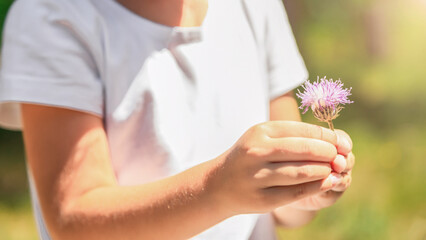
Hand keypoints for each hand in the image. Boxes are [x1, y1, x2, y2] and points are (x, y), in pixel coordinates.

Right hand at [208, 121, 343, 214]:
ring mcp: (258, 176)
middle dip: (329, 153)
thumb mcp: (263, 137)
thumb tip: (334, 142)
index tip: (341, 142)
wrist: (218, 185)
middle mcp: (257, 151)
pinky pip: (296, 192)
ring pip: (302, 172)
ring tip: (333, 169)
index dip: (327, 136)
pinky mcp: (262, 199)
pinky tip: (326, 182)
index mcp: (260, 132)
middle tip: (339, 157)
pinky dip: (316, 187)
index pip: (302, 130)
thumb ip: (293, 136)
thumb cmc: (249, 157)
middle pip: (304, 150)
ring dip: (324, 170)